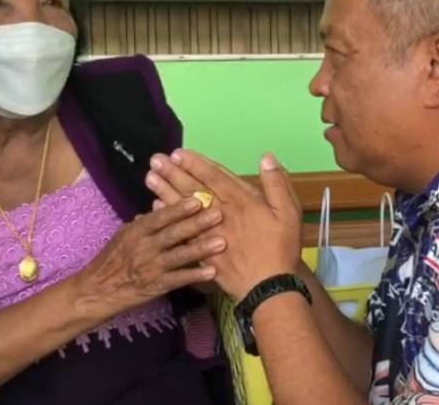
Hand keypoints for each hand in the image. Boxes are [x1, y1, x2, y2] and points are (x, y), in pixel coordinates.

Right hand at [72, 196, 225, 316]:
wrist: (97, 291)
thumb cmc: (112, 260)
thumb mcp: (124, 235)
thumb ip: (146, 222)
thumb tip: (163, 204)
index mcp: (136, 231)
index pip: (160, 217)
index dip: (179, 208)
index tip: (198, 199)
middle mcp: (144, 248)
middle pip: (173, 234)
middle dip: (196, 224)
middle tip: (219, 214)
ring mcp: (151, 268)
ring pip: (179, 256)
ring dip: (201, 248)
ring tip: (222, 242)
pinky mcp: (156, 286)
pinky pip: (179, 280)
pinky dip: (195, 275)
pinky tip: (213, 271)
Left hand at [147, 150, 301, 300]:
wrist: (268, 287)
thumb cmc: (281, 247)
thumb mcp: (289, 212)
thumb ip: (276, 183)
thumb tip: (267, 157)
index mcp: (240, 201)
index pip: (214, 177)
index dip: (196, 164)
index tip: (179, 153)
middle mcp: (220, 214)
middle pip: (193, 189)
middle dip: (173, 173)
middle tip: (155, 160)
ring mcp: (207, 233)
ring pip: (182, 208)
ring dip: (165, 191)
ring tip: (149, 178)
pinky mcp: (201, 251)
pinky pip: (180, 229)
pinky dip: (168, 218)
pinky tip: (155, 208)